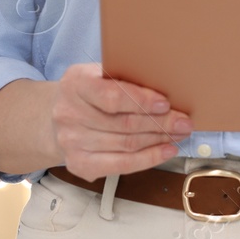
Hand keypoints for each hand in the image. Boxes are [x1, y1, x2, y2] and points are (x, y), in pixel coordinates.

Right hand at [48, 63, 191, 180]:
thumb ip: (123, 77)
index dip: (141, 101)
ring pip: (126, 145)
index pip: (111, 97)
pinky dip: (148, 158)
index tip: (166, 103)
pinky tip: (165, 151)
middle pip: (124, 124)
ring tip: (179, 134)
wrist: (56, 117)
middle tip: (183, 122)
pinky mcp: (79, 164)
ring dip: (159, 140)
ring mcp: (72, 142)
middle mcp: (69, 114)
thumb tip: (165, 84)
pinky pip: (121, 165)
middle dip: (160, 123)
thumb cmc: (87, 93)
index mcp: (75, 84)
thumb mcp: (98, 74)